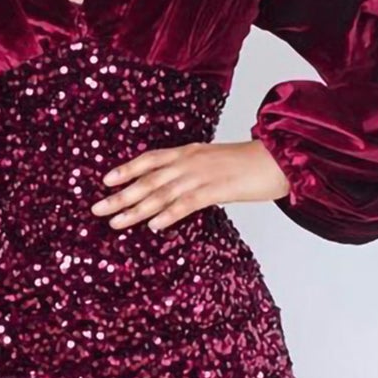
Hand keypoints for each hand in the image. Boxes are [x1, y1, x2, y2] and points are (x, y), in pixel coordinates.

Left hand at [90, 139, 291, 232]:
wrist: (279, 158)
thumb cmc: (249, 163)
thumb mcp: (214, 162)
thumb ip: (193, 172)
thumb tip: (175, 188)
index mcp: (189, 152)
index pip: (150, 159)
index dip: (127, 169)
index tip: (105, 181)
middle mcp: (190, 161)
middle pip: (148, 179)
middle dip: (121, 195)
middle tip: (97, 209)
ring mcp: (203, 175)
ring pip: (162, 193)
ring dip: (136, 210)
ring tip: (116, 223)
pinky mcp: (218, 190)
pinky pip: (188, 203)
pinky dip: (169, 214)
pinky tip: (154, 225)